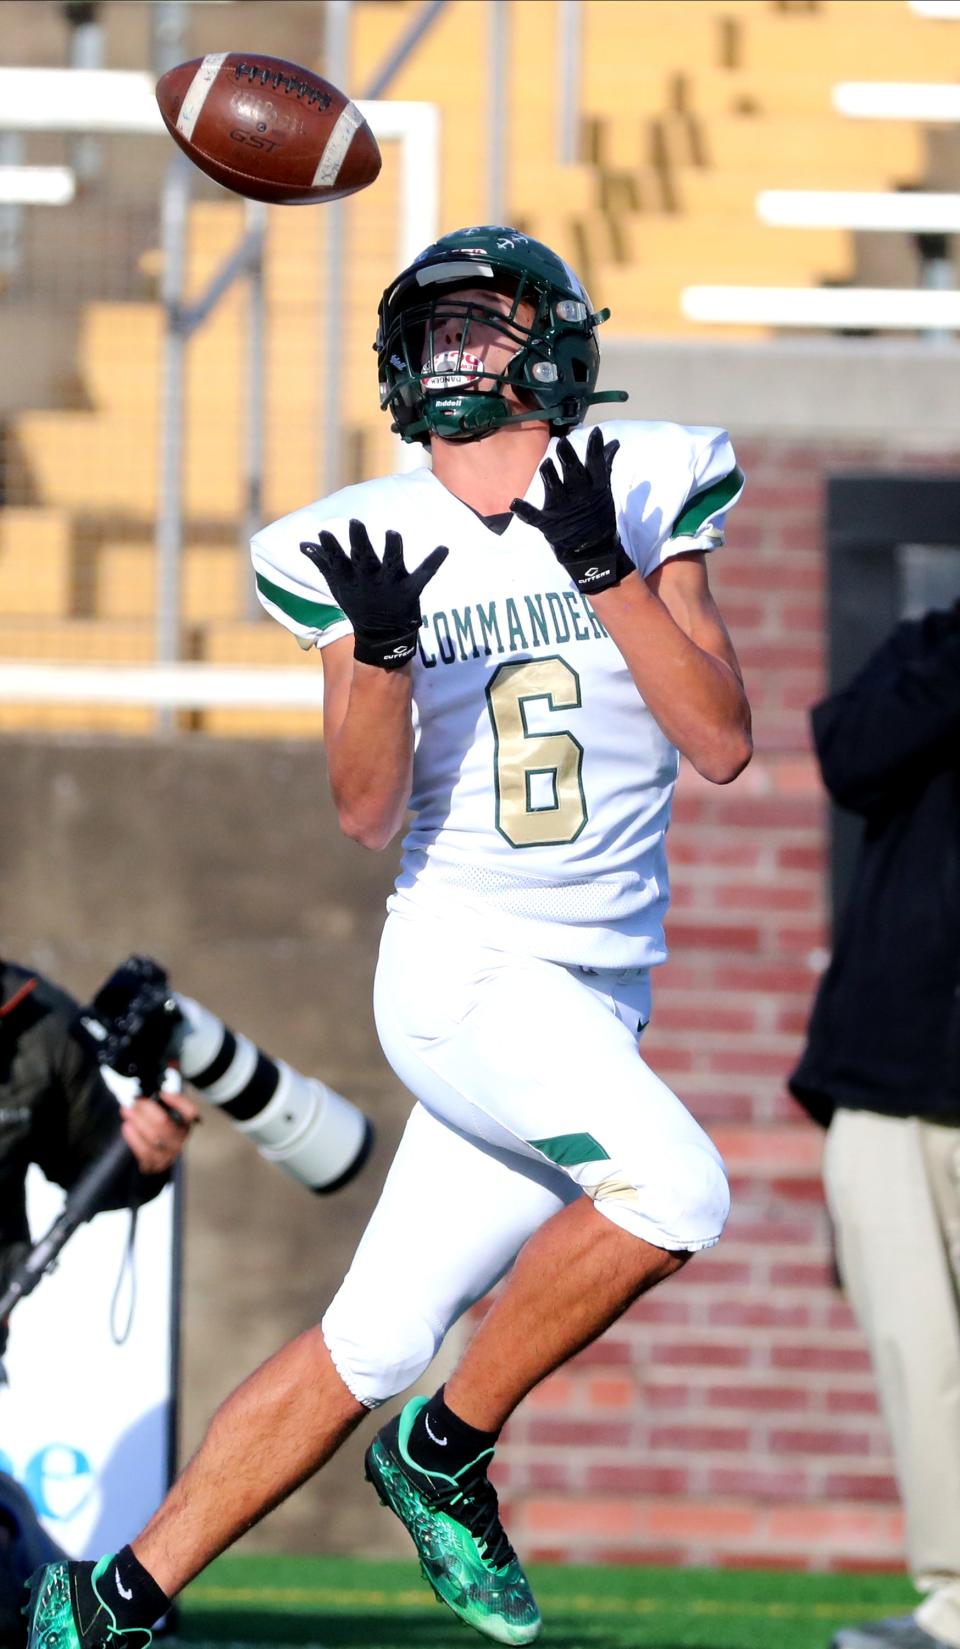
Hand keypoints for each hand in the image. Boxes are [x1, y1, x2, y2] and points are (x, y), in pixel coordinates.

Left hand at [121, 1086, 199, 1176]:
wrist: (157, 1146)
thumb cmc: (159, 1119)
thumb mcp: (163, 1104)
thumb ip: (162, 1092)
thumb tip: (160, 1076)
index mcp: (186, 1121)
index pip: (190, 1112)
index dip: (177, 1101)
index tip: (162, 1093)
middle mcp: (180, 1138)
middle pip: (164, 1124)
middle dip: (146, 1110)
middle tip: (134, 1101)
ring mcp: (169, 1153)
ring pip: (153, 1140)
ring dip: (137, 1123)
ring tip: (127, 1111)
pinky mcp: (156, 1164)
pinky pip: (144, 1154)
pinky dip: (134, 1140)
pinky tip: (127, 1127)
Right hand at [300, 519, 447, 669]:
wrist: (382, 637)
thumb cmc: (359, 604)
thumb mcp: (338, 586)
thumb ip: (323, 563)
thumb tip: (303, 544)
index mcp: (352, 578)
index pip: (338, 560)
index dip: (331, 548)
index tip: (324, 533)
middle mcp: (371, 579)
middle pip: (364, 558)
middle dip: (360, 541)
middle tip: (356, 522)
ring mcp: (391, 585)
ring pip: (392, 564)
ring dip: (393, 549)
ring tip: (392, 533)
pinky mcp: (411, 589)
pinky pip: (424, 574)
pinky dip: (434, 561)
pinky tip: (444, 548)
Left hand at [510, 425, 633, 594]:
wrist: (593, 552)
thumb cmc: (598, 518)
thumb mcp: (605, 492)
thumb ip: (605, 466)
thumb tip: (613, 443)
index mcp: (595, 488)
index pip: (595, 463)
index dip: (595, 448)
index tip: (595, 433)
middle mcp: (579, 496)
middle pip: (572, 471)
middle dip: (567, 457)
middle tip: (563, 443)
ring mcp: (562, 509)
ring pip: (554, 487)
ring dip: (549, 475)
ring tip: (545, 464)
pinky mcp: (548, 523)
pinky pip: (533, 516)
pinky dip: (524, 511)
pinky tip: (514, 503)